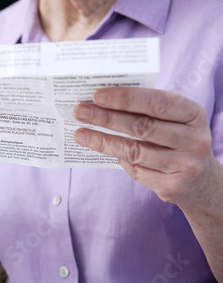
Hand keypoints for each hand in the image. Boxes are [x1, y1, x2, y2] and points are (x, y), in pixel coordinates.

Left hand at [72, 87, 220, 207]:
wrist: (202, 182)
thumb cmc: (177, 140)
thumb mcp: (173, 120)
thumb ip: (146, 110)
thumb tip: (102, 101)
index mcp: (193, 114)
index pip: (157, 102)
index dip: (125, 98)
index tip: (97, 96)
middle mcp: (193, 139)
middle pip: (141, 126)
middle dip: (106, 117)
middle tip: (80, 111)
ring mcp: (186, 165)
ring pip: (134, 150)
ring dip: (102, 140)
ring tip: (79, 133)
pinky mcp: (173, 186)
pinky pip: (136, 169)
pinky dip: (116, 158)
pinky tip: (101, 148)